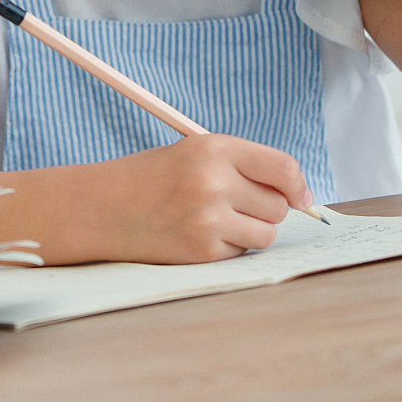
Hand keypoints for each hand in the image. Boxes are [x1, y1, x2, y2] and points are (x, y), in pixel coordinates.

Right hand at [80, 134, 310, 263]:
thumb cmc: (150, 179)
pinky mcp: (203, 250)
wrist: (101, 208)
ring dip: (250, 231)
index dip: (297, 185)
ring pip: (266, 233)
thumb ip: (242, 167)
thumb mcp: (193, 154)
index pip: (282, 168)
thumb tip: (300, 197)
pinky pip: (241, 252)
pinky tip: (195, 234)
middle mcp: (213, 181)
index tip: (299, 196)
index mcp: (212, 148)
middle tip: (232, 205)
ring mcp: (208, 219)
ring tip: (214, 220)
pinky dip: (227, 247)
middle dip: (264, 208)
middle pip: (278, 205)